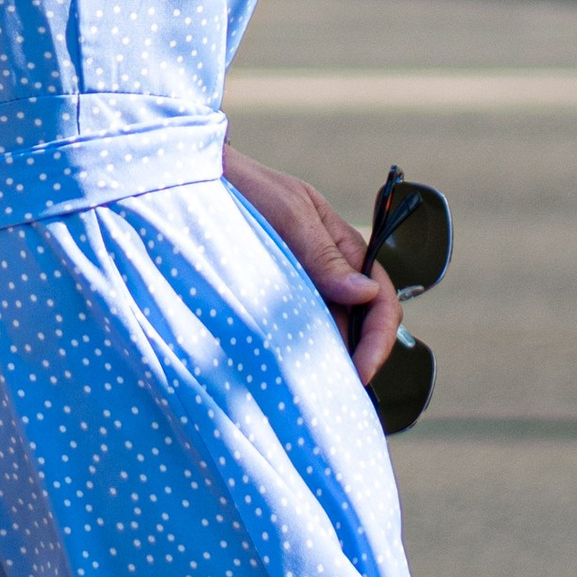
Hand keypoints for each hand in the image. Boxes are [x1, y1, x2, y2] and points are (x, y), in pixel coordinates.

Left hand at [223, 146, 401, 383]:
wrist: (195, 180)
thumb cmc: (246, 186)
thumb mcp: (288, 213)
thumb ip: (324, 254)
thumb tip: (365, 293)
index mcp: (345, 247)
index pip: (381, 300)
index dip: (377, 340)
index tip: (360, 373)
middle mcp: (330, 272)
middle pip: (360, 327)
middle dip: (354, 362)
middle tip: (331, 396)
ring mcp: (304, 286)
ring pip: (328, 334)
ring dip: (325, 362)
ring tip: (308, 392)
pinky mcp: (275, 299)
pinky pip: (296, 331)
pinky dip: (297, 353)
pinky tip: (285, 372)